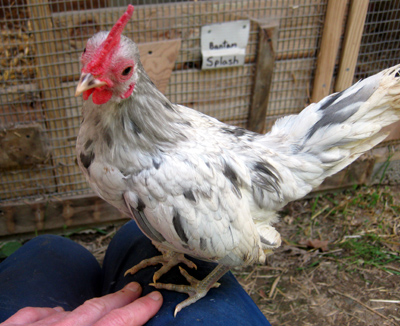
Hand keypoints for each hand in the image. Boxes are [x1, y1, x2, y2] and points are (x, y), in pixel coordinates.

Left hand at [2, 282, 161, 325]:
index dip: (137, 312)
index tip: (155, 299)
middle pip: (94, 311)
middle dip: (119, 299)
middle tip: (137, 289)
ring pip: (67, 312)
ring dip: (91, 306)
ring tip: (108, 299)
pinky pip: (33, 316)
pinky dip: (51, 313)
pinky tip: (58, 312)